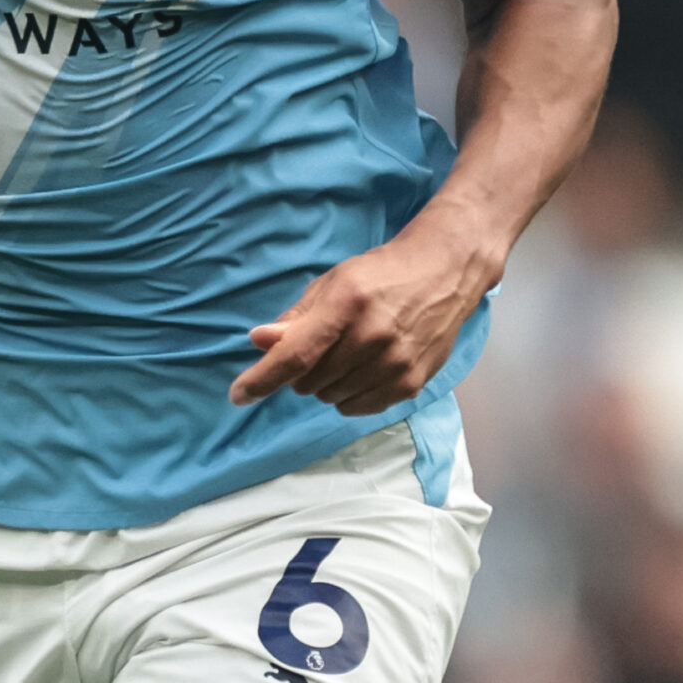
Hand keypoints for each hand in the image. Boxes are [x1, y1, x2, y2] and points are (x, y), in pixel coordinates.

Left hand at [228, 218, 498, 416]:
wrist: (444, 274)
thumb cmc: (379, 275)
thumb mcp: (333, 283)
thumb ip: (296, 317)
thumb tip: (258, 342)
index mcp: (346, 304)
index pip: (295, 354)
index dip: (261, 378)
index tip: (238, 395)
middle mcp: (373, 337)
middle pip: (309, 381)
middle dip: (298, 372)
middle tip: (315, 348)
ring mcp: (396, 364)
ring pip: (331, 398)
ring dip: (323, 384)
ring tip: (342, 354)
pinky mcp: (412, 384)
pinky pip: (358, 408)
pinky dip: (347, 396)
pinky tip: (358, 371)